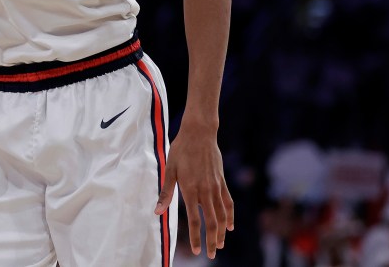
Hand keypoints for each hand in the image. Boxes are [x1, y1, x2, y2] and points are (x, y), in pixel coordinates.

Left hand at [154, 123, 233, 258]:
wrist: (199, 133)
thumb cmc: (180, 150)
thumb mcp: (169, 170)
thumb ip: (165, 193)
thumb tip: (157, 211)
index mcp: (190, 190)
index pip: (194, 220)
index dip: (196, 237)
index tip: (197, 250)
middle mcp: (205, 191)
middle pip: (212, 222)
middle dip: (212, 240)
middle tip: (211, 254)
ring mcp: (215, 187)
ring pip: (222, 215)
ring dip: (222, 232)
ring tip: (220, 244)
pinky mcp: (222, 181)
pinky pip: (228, 202)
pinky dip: (230, 216)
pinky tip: (230, 226)